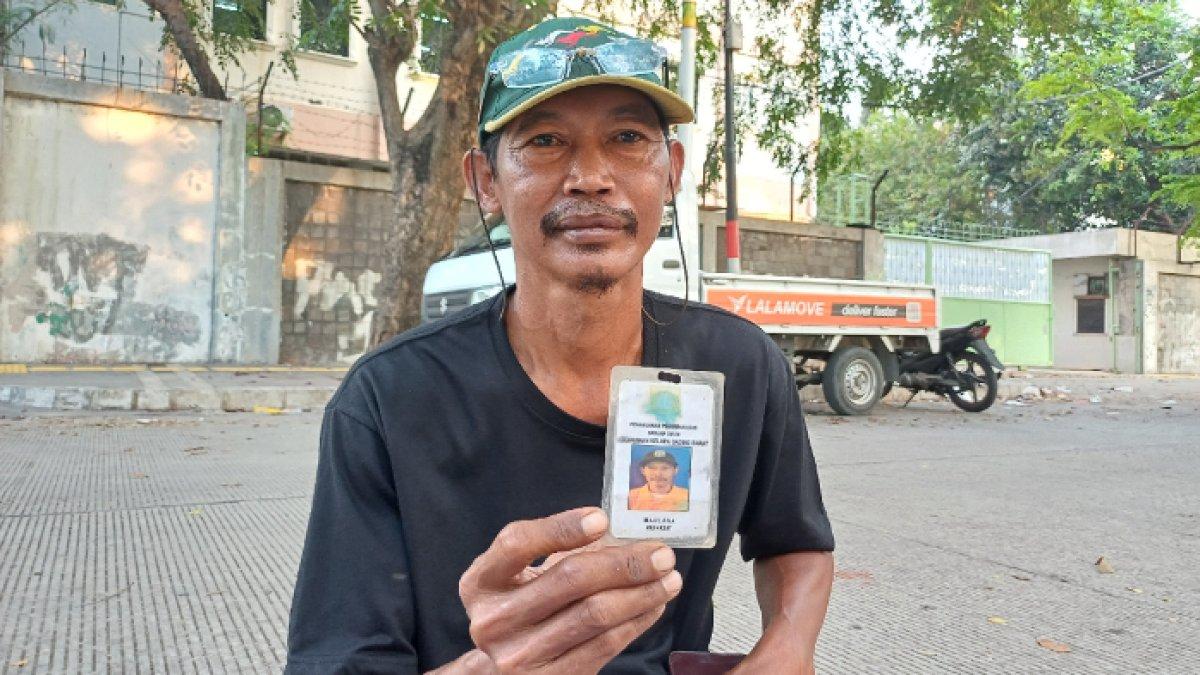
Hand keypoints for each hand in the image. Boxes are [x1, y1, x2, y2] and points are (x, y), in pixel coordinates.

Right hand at [457, 507, 681, 673]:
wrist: (505, 672)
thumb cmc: (521, 610)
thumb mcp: (520, 577)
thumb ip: (556, 552)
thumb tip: (619, 536)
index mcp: (480, 583)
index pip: (517, 543)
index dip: (561, 527)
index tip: (602, 519)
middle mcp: (494, 620)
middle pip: (568, 579)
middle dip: (623, 562)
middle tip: (660, 554)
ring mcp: (520, 655)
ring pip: (594, 613)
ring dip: (640, 593)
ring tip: (668, 579)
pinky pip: (605, 644)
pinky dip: (636, 621)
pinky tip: (653, 605)